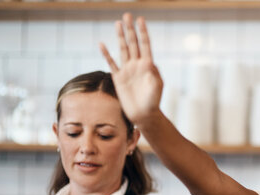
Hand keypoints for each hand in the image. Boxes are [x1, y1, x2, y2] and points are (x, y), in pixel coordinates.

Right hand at [100, 13, 163, 127]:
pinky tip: (102, 44)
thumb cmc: (153, 101)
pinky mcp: (118, 78)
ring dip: (120, 37)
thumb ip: (154, 74)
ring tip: (118, 23)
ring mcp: (127, 70)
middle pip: (133, 43)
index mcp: (148, 65)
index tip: (140, 19)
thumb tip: (150, 63)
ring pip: (123, 50)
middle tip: (127, 15)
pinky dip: (107, 54)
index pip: (145, 45)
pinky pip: (111, 63)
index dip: (142, 32)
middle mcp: (137, 65)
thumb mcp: (157, 87)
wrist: (144, 114)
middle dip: (130, 29)